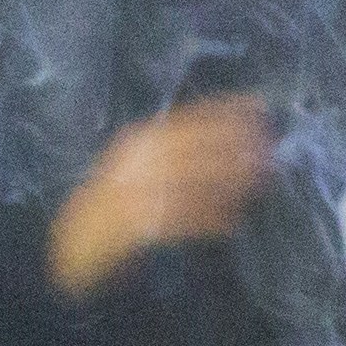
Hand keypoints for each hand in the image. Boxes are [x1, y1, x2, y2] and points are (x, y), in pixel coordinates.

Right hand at [47, 97, 278, 297]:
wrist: (78, 238)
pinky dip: (207, 220)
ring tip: (257, 182)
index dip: (223, 112)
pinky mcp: (134, 227)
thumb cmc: (119, 199)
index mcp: (137, 142)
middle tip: (268, 149)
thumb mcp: (142, 165)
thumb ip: (176, 151)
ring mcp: (132, 194)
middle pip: (191, 147)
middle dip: (232, 146)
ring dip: (226, 183)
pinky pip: (179, 221)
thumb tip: (232, 143)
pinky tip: (231, 222)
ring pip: (188, 183)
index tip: (256, 107)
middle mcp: (134, 162)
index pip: (186, 119)